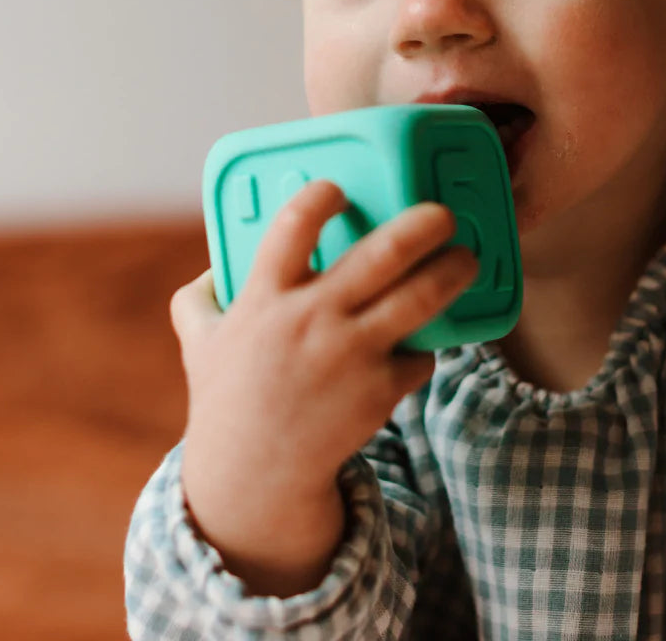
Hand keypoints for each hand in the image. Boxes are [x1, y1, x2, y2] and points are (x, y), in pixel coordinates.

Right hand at [170, 180, 476, 592]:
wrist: (254, 475)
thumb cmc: (227, 399)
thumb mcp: (199, 340)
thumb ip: (199, 297)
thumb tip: (215, 264)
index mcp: (265, 298)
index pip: (295, 226)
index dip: (322, 196)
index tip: (338, 189)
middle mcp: (313, 320)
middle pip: (383, 255)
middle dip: (423, 223)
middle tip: (441, 213)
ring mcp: (351, 355)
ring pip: (420, 299)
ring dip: (454, 272)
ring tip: (467, 258)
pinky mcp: (380, 391)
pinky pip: (421, 355)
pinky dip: (426, 345)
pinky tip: (421, 340)